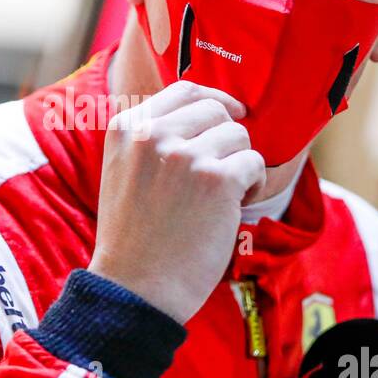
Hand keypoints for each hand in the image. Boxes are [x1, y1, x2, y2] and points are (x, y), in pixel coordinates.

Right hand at [88, 81, 265, 322]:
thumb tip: (207, 111)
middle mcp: (153, 134)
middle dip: (227, 139)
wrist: (135, 288)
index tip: (229, 114)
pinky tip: (234, 207)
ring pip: (238, 136)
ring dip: (240, 164)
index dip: (214, 100)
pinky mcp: (216, 180)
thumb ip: (151, 138)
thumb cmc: (134, 238)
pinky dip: (253, 185)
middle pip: (216, 110)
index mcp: (126, 128)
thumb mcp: (123, 171)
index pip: (184, 90)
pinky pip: (254, 164)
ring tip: (222, 196)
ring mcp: (185, 155)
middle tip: (220, 173)